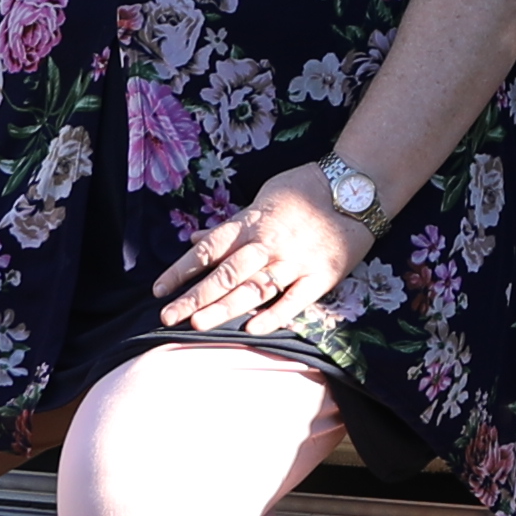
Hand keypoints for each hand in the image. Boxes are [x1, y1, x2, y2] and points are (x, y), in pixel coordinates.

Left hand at [150, 165, 371, 335]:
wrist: (356, 186)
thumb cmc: (306, 189)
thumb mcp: (262, 199)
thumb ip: (230, 225)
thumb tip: (197, 236)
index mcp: (251, 223)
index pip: (209, 249)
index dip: (182, 269)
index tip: (159, 289)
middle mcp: (268, 244)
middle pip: (225, 273)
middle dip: (194, 296)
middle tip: (167, 316)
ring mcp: (294, 261)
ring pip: (254, 288)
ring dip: (224, 307)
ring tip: (197, 325)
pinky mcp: (320, 276)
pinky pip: (295, 299)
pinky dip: (274, 314)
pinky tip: (252, 329)